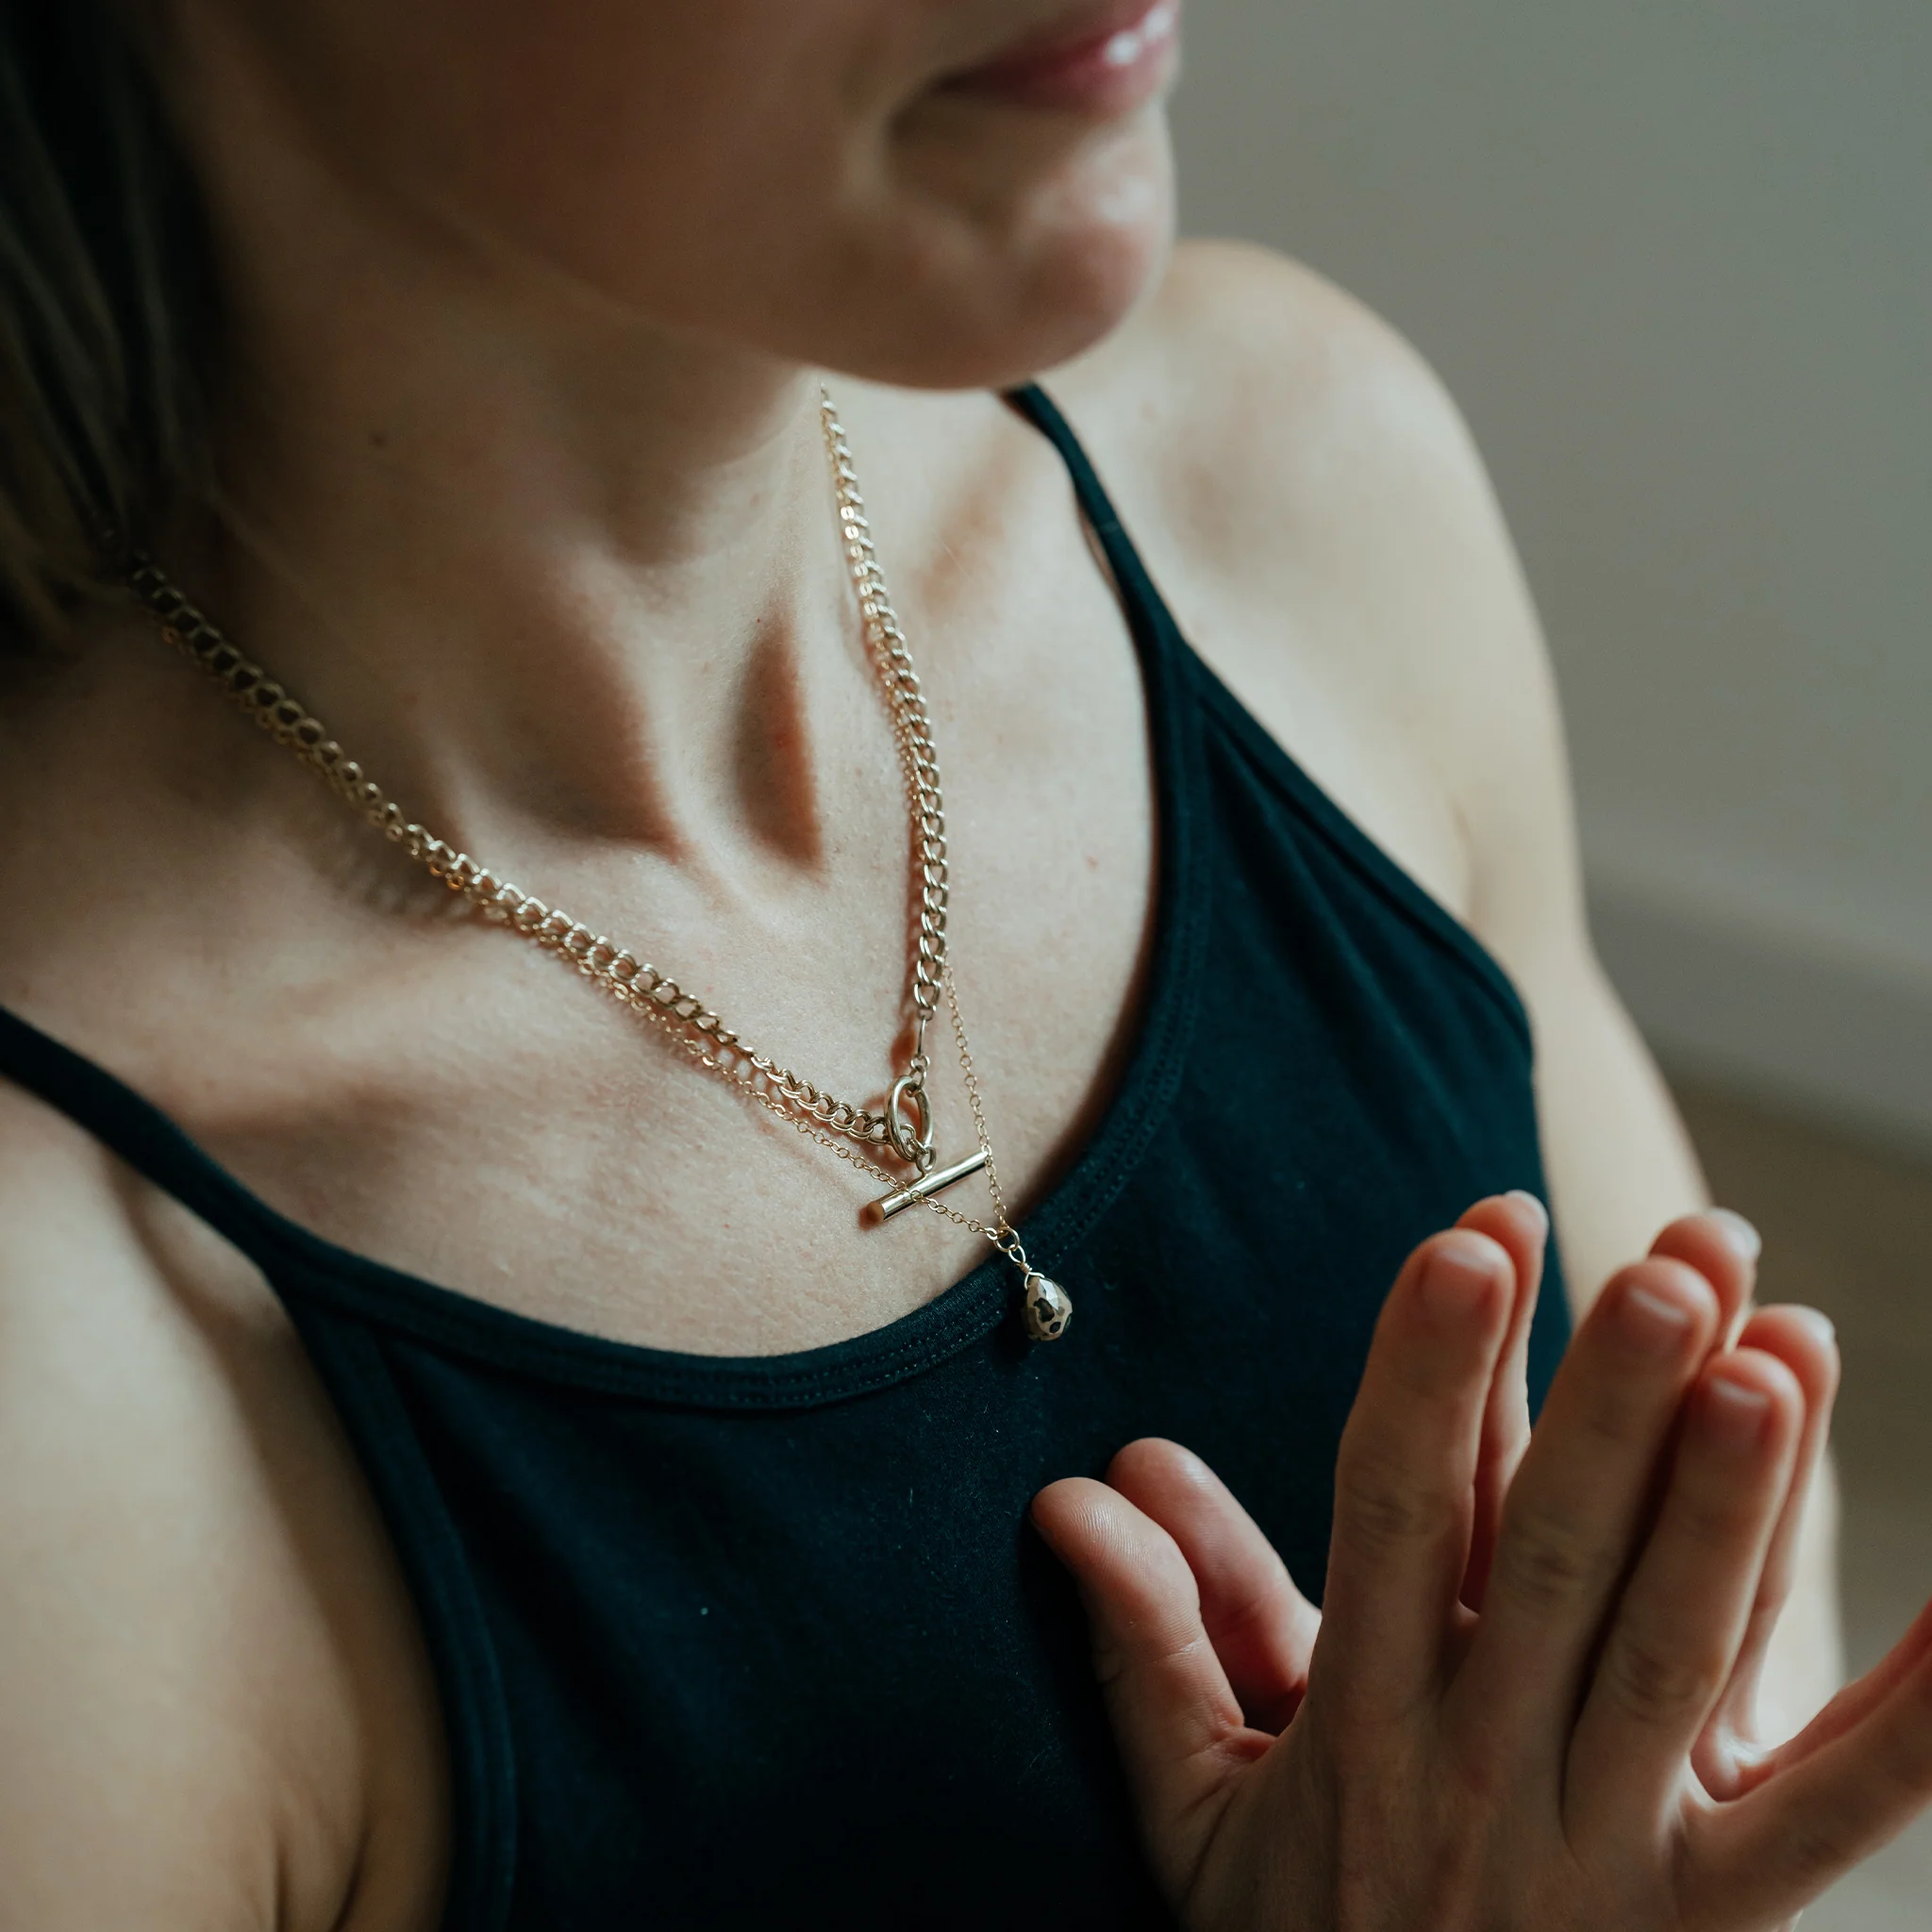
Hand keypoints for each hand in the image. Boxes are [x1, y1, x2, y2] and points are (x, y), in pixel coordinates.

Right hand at [1033, 1197, 1931, 1929]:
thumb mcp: (1190, 1810)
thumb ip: (1146, 1637)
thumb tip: (1079, 1489)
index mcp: (1359, 1718)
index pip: (1392, 1507)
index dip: (1434, 1370)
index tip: (1481, 1237)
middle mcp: (1489, 1762)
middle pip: (1555, 1559)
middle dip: (1614, 1407)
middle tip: (1669, 1266)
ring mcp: (1618, 1846)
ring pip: (1680, 1649)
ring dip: (1739, 1503)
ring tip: (1789, 1348)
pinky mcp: (1722, 1919)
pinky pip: (1832, 1813)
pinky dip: (1917, 1720)